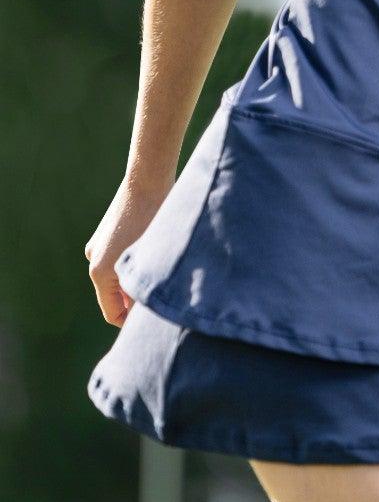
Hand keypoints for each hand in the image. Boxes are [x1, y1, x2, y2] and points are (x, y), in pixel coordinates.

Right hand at [84, 176, 168, 327]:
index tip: (153, 321)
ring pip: (117, 275)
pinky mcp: (107, 231)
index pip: (112, 313)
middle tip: (161, 301)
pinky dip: (133, 264)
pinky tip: (155, 256)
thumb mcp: (150, 260)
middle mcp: (94, 258)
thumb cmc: (155, 219)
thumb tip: (144, 315)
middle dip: (135, 300)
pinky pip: (119, 257)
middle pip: (114, 294)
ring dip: (135, 280)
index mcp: (100, 271)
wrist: (148, 179)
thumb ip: (143, 291)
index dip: (132, 322)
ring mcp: (99, 243)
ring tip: (161, 276)